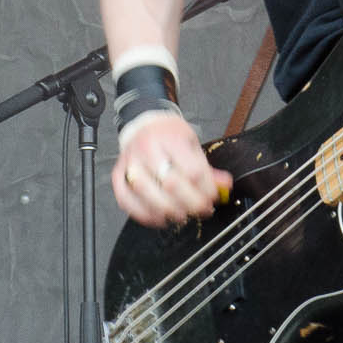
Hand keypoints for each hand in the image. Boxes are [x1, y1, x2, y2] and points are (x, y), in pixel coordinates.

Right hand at [112, 112, 231, 226]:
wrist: (144, 124)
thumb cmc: (169, 135)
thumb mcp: (192, 144)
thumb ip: (207, 168)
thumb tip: (224, 186)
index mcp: (170, 138)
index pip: (193, 170)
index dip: (206, 190)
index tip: (213, 197)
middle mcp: (147, 149)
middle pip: (171, 184)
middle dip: (191, 203)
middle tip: (201, 210)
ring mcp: (130, 163)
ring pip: (147, 194)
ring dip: (168, 211)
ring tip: (182, 215)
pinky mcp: (118, 175)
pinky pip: (126, 200)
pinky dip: (144, 215)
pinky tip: (159, 218)